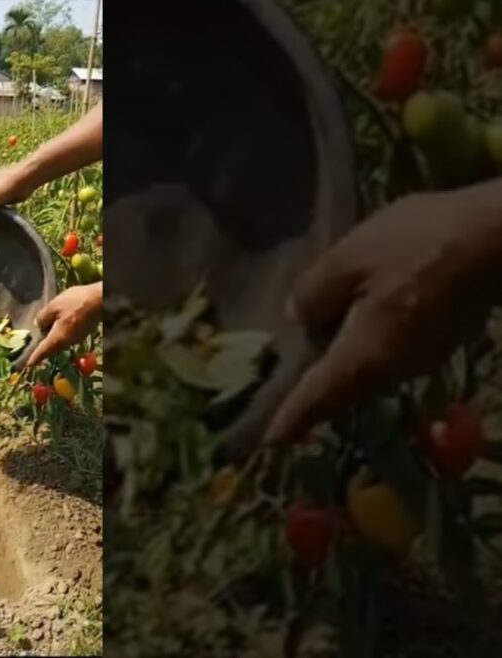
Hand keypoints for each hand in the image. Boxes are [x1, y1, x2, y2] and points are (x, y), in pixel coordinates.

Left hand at [26, 283, 102, 366]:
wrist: (100, 300)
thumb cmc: (75, 302)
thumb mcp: (53, 306)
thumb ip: (43, 317)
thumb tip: (38, 325)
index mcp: (58, 338)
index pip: (43, 351)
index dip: (35, 357)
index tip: (29, 364)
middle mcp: (68, 342)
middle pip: (52, 347)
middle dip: (44, 346)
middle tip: (35, 343)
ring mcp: (77, 338)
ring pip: (61, 341)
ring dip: (53, 337)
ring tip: (47, 328)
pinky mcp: (84, 333)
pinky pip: (68, 335)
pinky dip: (62, 332)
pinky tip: (61, 321)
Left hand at [265, 191, 501, 444]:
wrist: (501, 237)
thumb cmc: (418, 245)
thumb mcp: (347, 259)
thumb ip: (314, 293)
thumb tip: (300, 319)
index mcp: (363, 356)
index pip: (318, 396)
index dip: (292, 418)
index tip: (272, 441)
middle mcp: (394, 370)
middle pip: (344, 387)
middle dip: (316, 389)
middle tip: (286, 388)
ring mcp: (423, 358)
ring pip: (370, 368)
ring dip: (344, 359)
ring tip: (320, 339)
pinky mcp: (443, 341)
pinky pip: (392, 350)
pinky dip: (370, 341)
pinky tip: (364, 312)